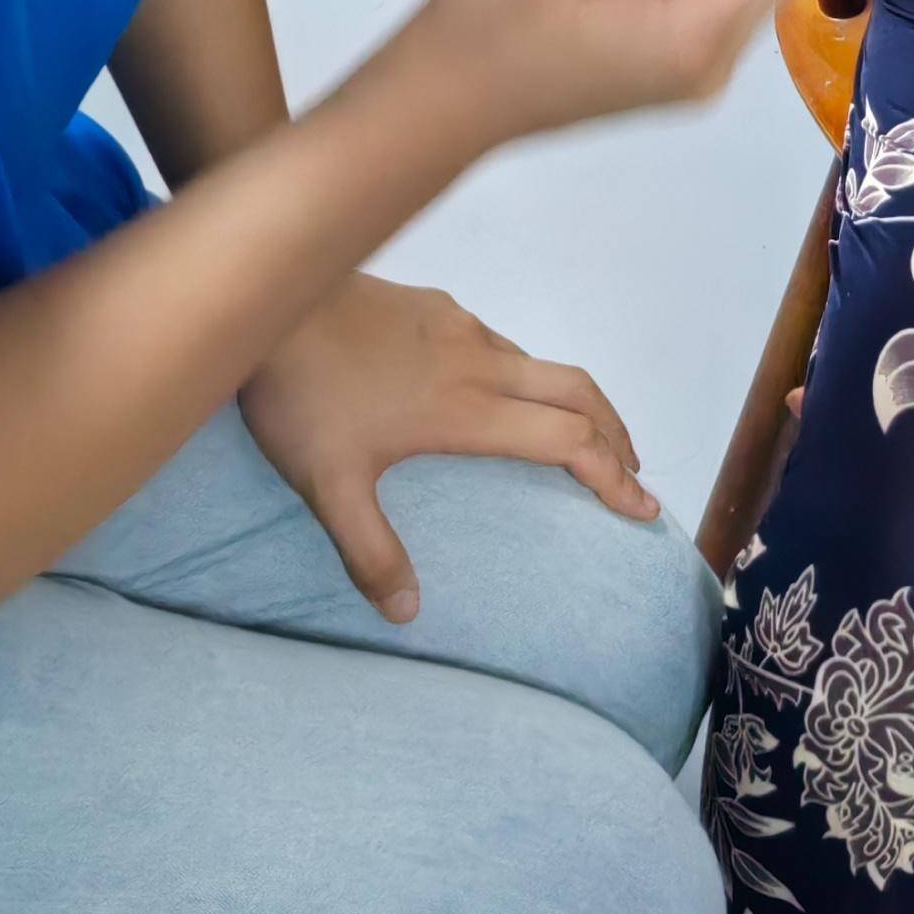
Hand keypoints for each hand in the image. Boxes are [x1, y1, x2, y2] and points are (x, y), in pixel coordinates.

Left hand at [240, 275, 653, 622]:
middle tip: (633, 472)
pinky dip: (527, 377)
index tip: (642, 506)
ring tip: (575, 436)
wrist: (271, 299)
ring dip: (574, 402)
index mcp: (467, 409)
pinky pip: (499, 343)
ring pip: (539, 364)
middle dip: (616, 433)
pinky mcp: (433, 304)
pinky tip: (495, 391)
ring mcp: (458, 326)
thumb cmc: (300, 394)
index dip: (612, 475)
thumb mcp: (326, 486)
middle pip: (577, 391)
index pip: (567, 439)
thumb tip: (406, 614)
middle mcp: (478, 362)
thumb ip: (369, 551)